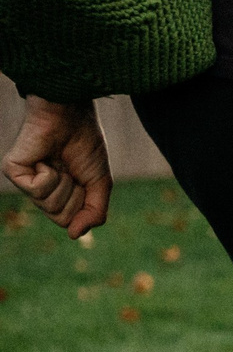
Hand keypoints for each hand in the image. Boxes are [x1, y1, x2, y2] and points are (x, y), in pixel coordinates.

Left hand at [4, 97, 111, 236]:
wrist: (72, 115)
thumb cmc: (85, 144)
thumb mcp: (100, 184)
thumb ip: (94, 213)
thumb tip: (75, 236)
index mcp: (57, 193)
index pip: (69, 221)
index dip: (83, 203)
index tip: (82, 178)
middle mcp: (38, 190)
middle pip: (59, 218)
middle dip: (73, 194)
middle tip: (70, 169)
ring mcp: (24, 181)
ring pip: (48, 205)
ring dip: (62, 183)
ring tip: (57, 161)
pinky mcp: (12, 171)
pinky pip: (36, 190)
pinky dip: (49, 175)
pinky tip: (45, 159)